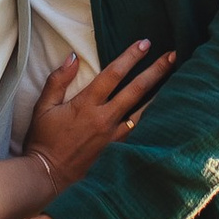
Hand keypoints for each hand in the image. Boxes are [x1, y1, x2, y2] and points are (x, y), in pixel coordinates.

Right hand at [23, 38, 174, 188]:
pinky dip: (151, 119)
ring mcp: (114, 136)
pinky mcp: (117, 150)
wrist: (48, 175)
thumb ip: (58, 80)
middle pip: (137, 89)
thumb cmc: (43, 140)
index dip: (130, 56)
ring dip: (160, 94)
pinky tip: (163, 113)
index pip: (113, 74)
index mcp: (86, 104)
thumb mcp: (43, 106)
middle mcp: (104, 118)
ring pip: (144, 111)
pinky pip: (139, 131)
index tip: (145, 43)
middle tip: (172, 55)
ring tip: (176, 80)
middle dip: (156, 70)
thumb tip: (73, 57)